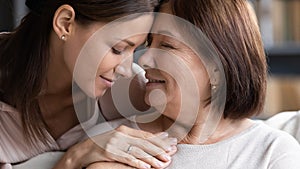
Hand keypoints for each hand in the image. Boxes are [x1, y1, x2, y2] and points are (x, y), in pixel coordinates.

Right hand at [53, 125, 176, 168]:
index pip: (145, 135)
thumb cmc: (102, 145)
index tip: (171, 142)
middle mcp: (121, 134)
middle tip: (172, 152)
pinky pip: (126, 158)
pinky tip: (146, 167)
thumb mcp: (118, 139)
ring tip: (163, 163)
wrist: (81, 151)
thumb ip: (133, 139)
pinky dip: (137, 163)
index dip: (159, 139)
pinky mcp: (108, 152)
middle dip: (160, 148)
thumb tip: (150, 140)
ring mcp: (114, 142)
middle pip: (144, 142)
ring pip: (137, 151)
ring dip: (152, 158)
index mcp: (124, 129)